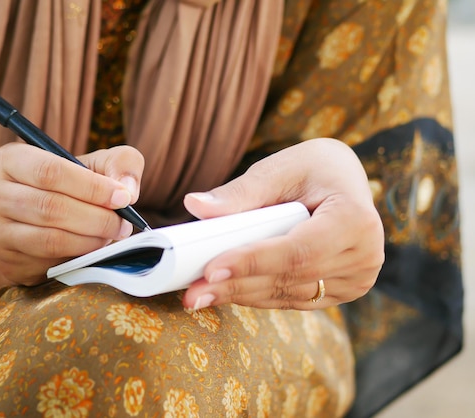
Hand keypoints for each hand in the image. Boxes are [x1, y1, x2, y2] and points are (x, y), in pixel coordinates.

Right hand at [0, 143, 143, 285]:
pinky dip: (77, 259)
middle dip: (96, 218)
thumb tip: (128, 189)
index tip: (122, 198)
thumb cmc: (68, 185)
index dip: (92, 187)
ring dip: (90, 241)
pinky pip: (48, 264)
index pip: (51, 172)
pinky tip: (91, 251)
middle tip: (122, 224)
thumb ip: (119, 163)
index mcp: (10, 160)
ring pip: (50, 240)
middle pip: (51, 208)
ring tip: (110, 236)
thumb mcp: (93, 163)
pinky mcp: (7, 262)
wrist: (30, 221)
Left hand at [181, 138, 384, 309]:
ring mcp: (356, 280)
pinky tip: (224, 293)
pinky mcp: (340, 291)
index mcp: (355, 220)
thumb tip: (195, 206)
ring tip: (198, 296)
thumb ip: (240, 192)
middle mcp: (363, 256)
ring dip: (240, 295)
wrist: (346, 181)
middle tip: (191, 293)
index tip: (211, 269)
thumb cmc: (314, 168)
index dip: (253, 262)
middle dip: (236, 285)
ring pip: (287, 294)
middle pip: (290, 278)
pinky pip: (292, 299)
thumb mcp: (280, 168)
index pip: (297, 250)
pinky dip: (256, 295)